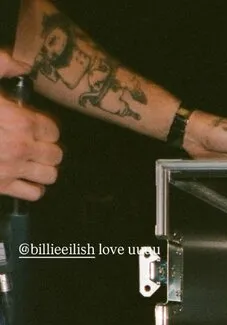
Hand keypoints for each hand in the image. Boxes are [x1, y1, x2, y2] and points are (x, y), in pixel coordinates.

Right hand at [0, 51, 62, 200]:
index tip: (37, 125)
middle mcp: (22, 148)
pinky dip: (33, 187)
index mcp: (20, 121)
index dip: (46, 127)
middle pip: (55, 155)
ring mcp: (13, 169)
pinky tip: (25, 177)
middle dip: (48, 148)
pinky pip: (34, 193)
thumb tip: (24, 66)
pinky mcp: (3, 186)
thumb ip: (3, 65)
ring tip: (34, 161)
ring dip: (44, 168)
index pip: (53, 130)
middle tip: (37, 144)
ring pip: (50, 176)